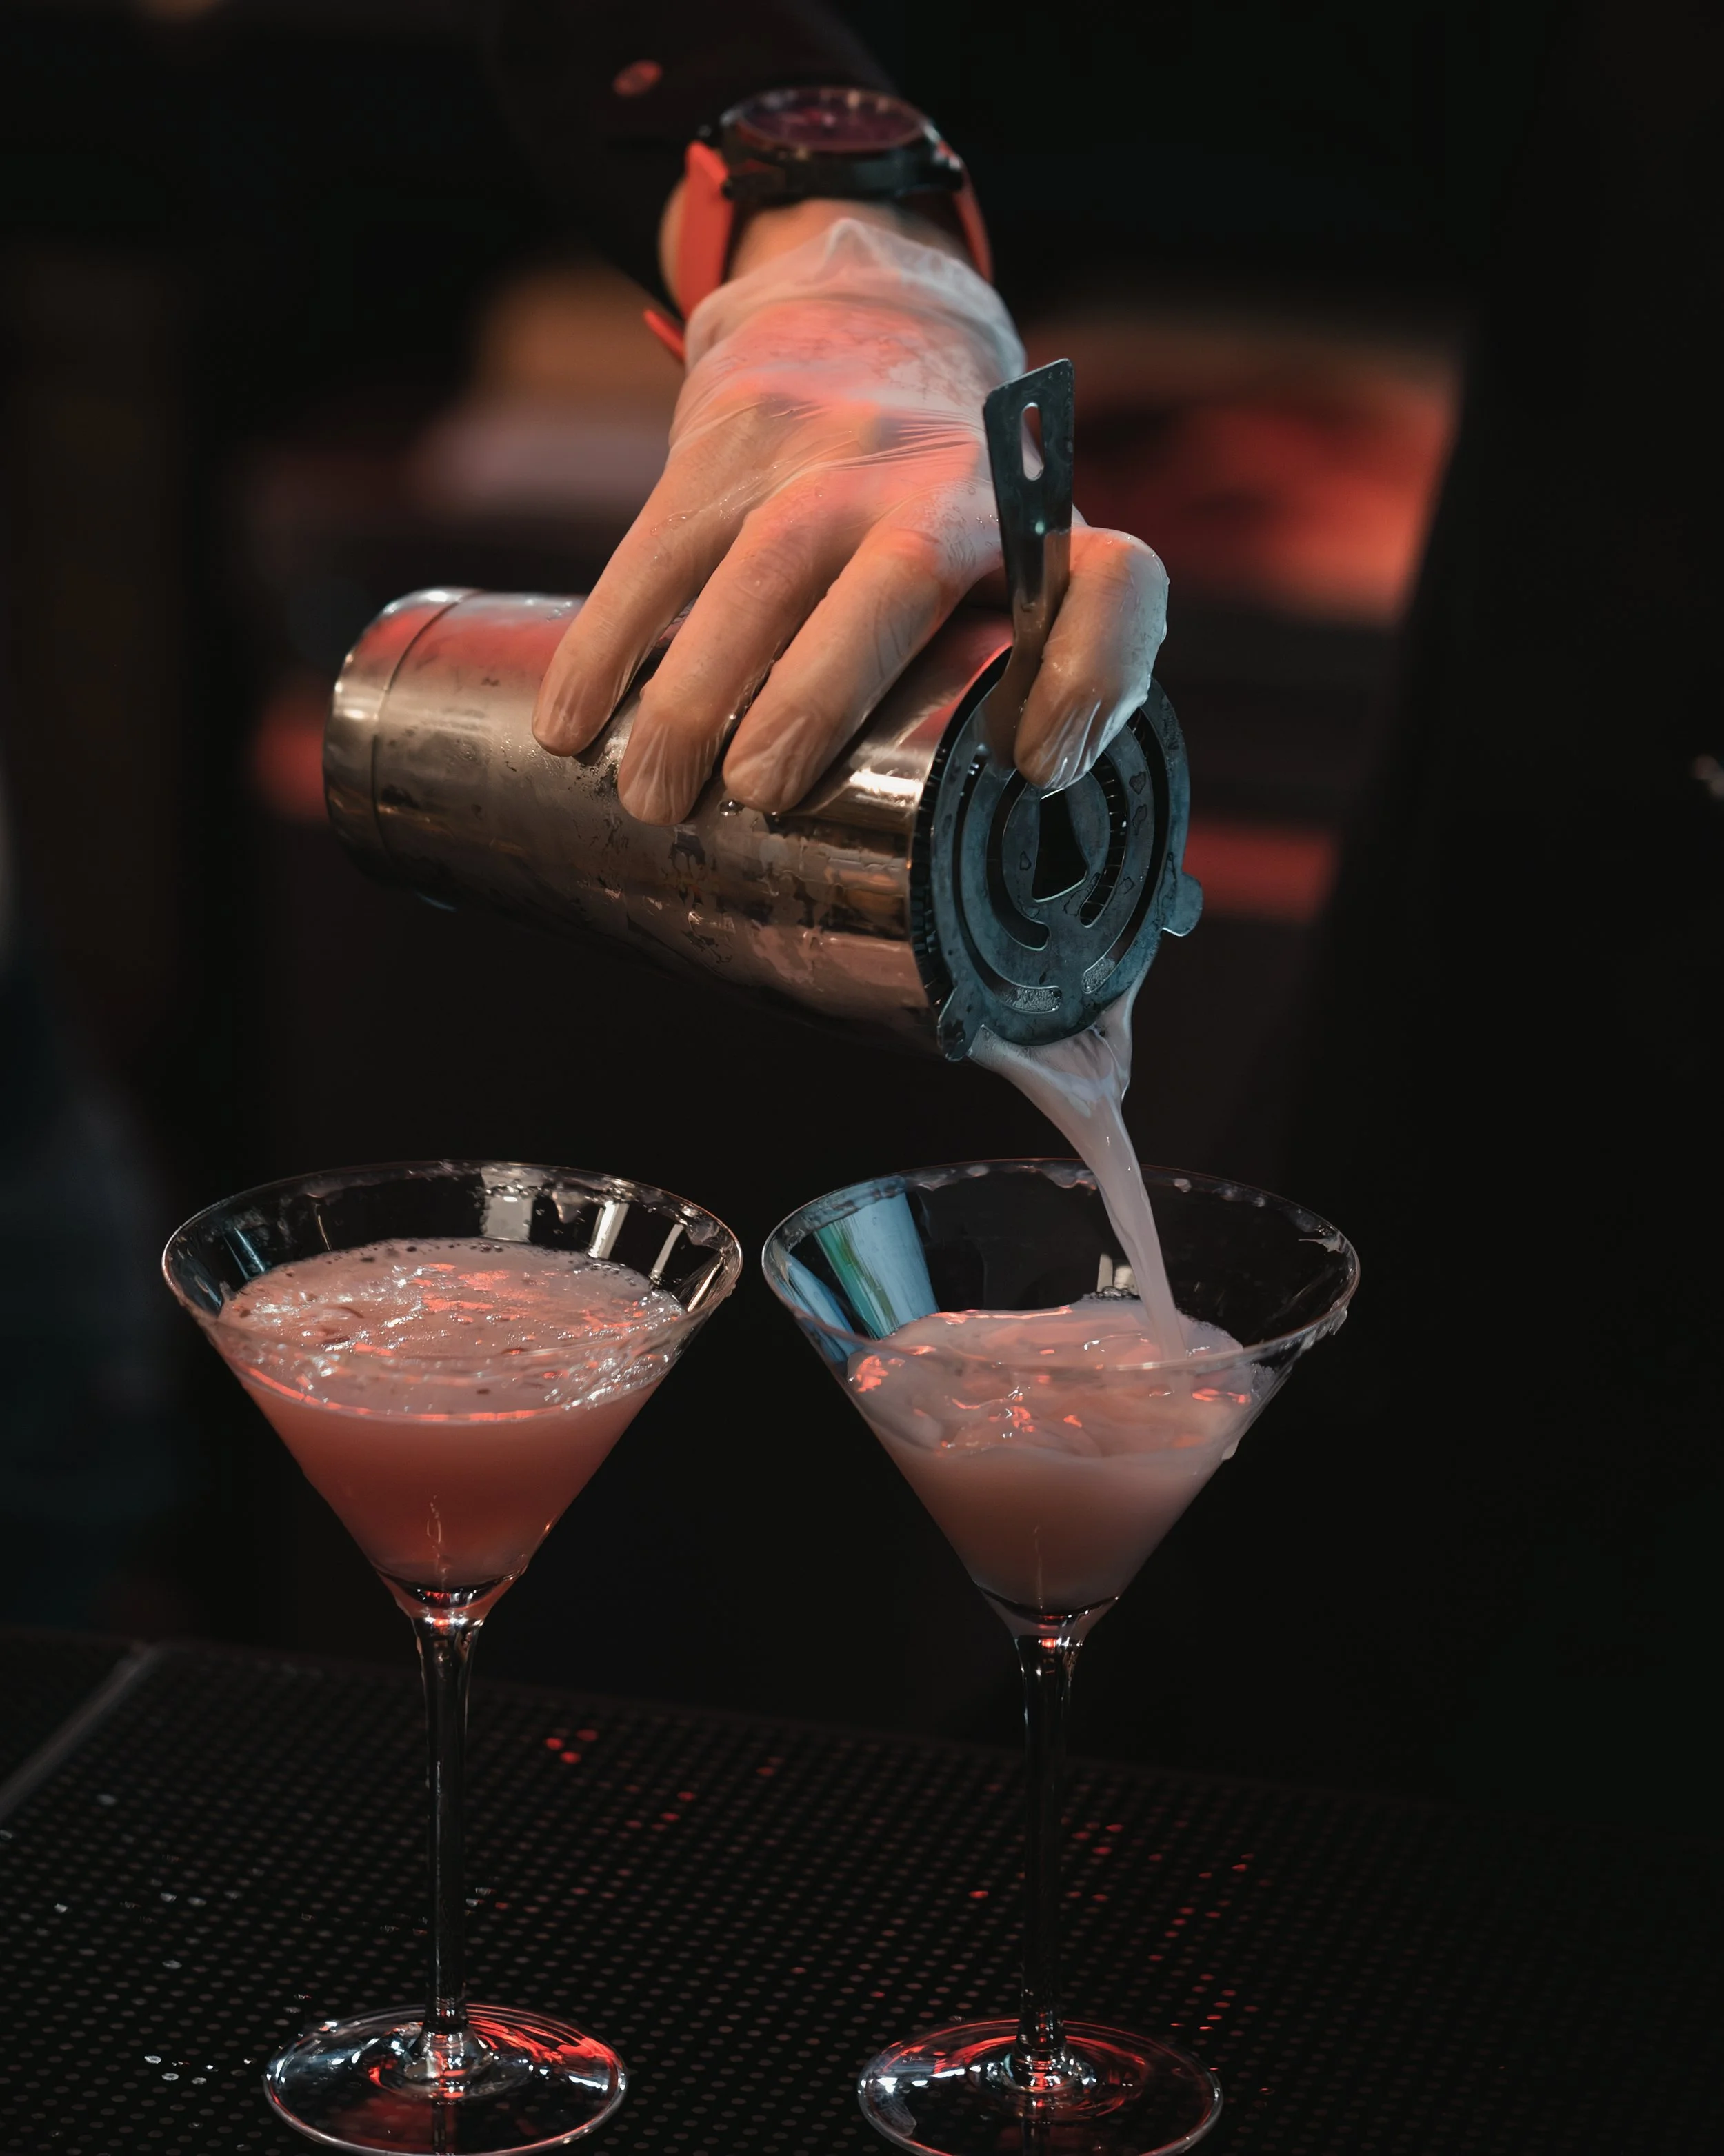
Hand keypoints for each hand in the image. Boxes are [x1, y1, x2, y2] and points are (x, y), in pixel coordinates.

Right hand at [532, 209, 1167, 821]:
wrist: (866, 311)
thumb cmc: (956, 502)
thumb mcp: (1031, 560)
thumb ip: (1050, 664)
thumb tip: (1027, 791)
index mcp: (1042, 534)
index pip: (1115, 589)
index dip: (1092, 676)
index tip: (1038, 766)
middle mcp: (952, 479)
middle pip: (900, 579)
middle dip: (823, 692)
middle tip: (757, 791)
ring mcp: (835, 449)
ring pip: (764, 565)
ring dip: (697, 687)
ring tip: (652, 793)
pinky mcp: (733, 435)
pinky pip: (660, 545)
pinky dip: (611, 639)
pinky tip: (572, 723)